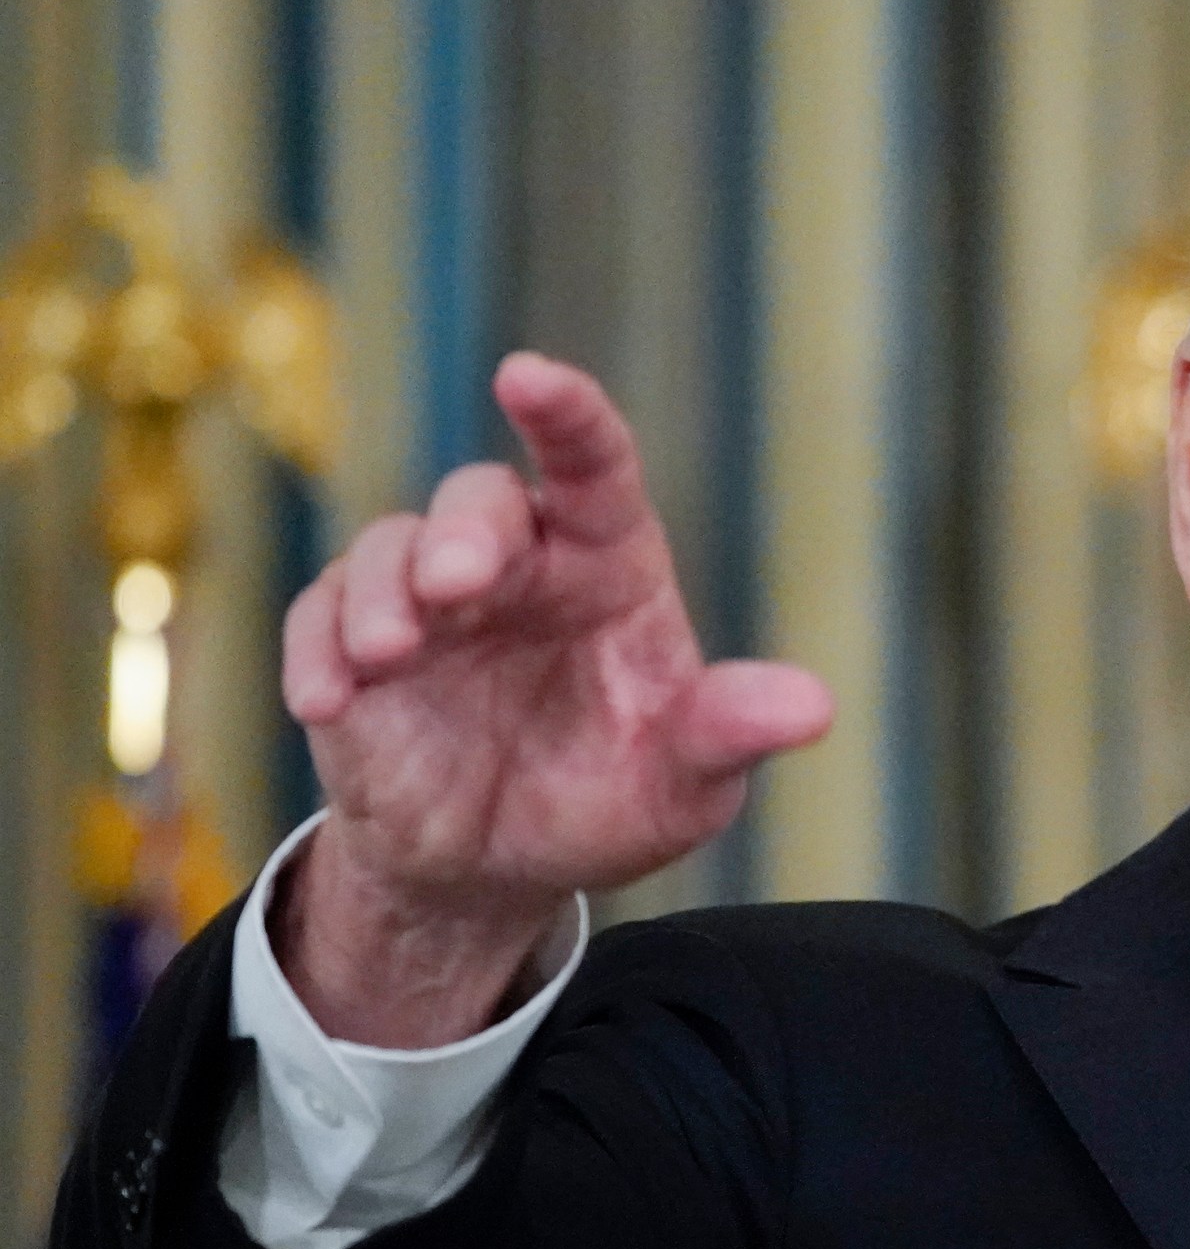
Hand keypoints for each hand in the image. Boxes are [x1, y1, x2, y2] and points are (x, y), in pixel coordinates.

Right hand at [277, 353, 832, 1044]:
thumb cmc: (605, 802)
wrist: (496, 871)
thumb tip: (813, 708)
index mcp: (608, 564)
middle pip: (481, 501)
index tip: (528, 377)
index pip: (595, 465)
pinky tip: (327, 703)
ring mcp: (425, 599)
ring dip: (380, 593)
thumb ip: (730, 734)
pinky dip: (317, 653)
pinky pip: (319, 621)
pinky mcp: (350, 647)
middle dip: (463, 533)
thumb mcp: (685, 785)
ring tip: (391, 652)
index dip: (566, 413)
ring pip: (388, 548)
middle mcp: (517, 563)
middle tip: (458, 585)